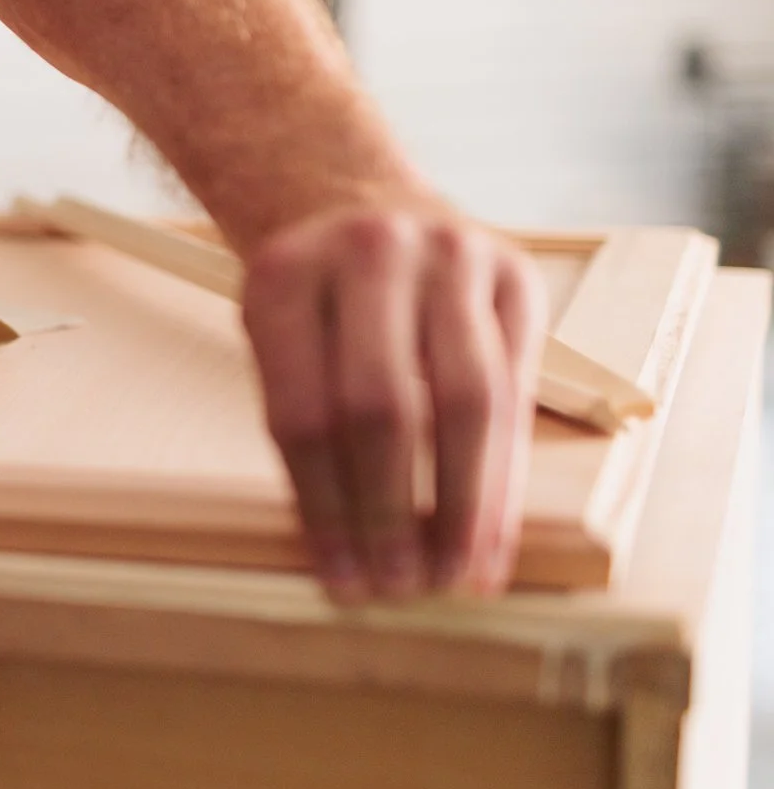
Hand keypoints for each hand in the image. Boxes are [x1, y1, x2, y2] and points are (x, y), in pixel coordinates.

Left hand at [239, 207, 545, 603]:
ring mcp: (451, 255)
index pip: (303, 412)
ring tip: (453, 578)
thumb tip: (341, 555)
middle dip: (392, 513)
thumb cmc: (309, 297)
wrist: (357, 200)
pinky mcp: (514, 276)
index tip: (338, 579)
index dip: (323, 507)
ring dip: (464, 507)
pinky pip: (516, 391)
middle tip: (397, 587)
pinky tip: (492, 537)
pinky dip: (505, 477)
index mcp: (283, 274)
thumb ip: (300, 421)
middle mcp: (370, 252)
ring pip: (468, 401)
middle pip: (384, 407)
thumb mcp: (272, 336)